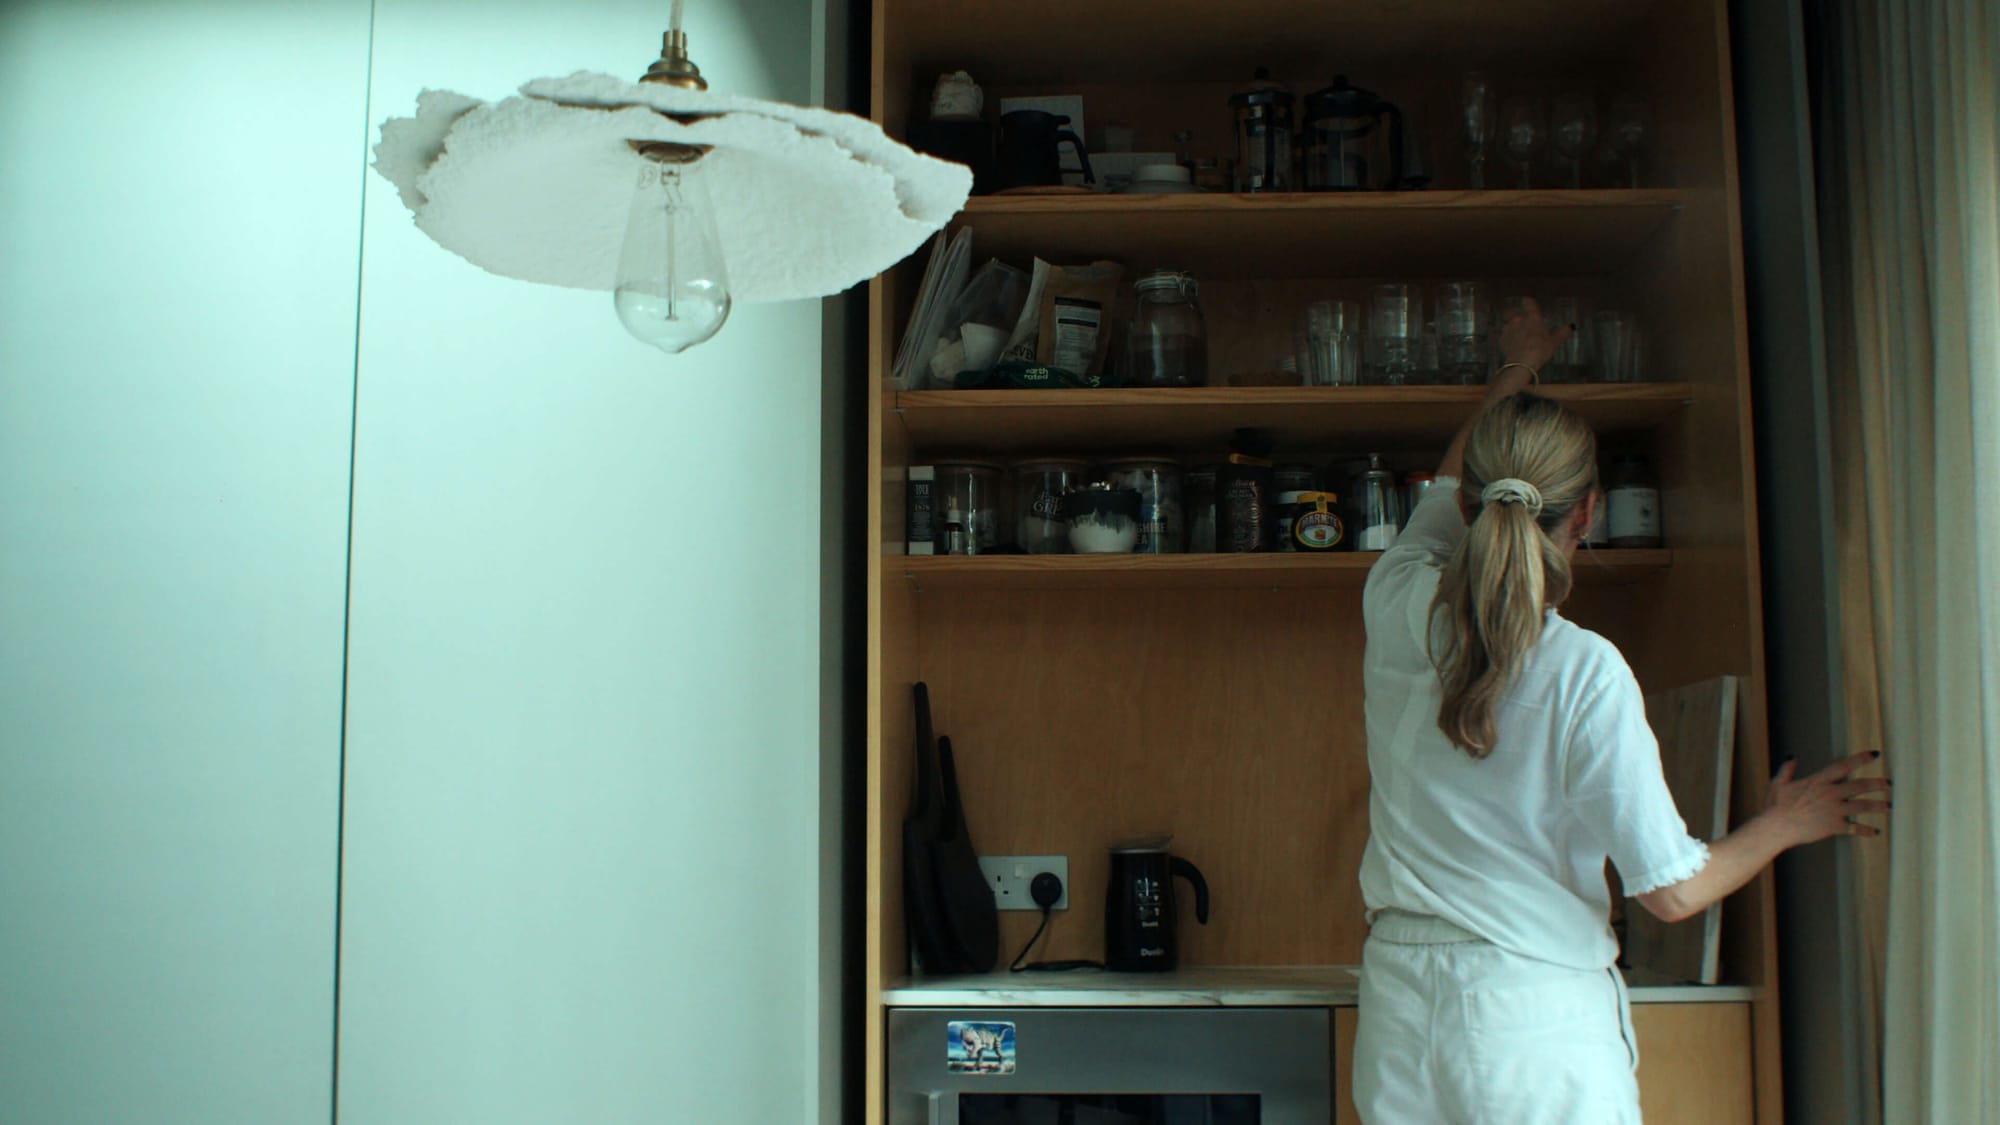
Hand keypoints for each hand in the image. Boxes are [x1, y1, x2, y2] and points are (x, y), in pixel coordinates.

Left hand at [1496, 297, 1573, 374]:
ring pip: (1507, 323)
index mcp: (1532, 317)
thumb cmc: (1539, 350)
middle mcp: (1518, 320)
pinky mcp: (1502, 339)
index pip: (1528, 302)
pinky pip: (1504, 336)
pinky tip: (1513, 345)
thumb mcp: (1554, 342)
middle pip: (1511, 311)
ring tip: (1517, 335)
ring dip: (1511, 327)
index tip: (1528, 302)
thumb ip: (1562, 332)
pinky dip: (1508, 338)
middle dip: (1514, 314)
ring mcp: (1508, 329)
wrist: (1521, 363)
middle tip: (1521, 322)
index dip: (1528, 302)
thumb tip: (1570, 326)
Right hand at [1761, 750, 1890, 845]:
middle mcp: (1830, 794)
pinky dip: (1866, 830)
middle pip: (1860, 786)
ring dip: (1878, 806)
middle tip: (1889, 784)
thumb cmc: (1775, 806)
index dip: (1861, 759)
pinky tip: (1875, 831)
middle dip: (1877, 784)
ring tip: (1889, 806)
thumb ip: (1787, 769)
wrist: (1776, 827)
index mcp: (1818, 781)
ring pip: (1863, 806)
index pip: (1844, 766)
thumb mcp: (1778, 783)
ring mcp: (1834, 811)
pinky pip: (1855, 828)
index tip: (1874, 755)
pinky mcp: (1833, 826)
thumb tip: (1792, 757)